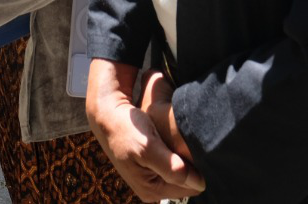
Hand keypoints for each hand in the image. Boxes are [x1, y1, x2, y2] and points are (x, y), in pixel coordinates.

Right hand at [86, 61, 204, 200]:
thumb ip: (172, 168)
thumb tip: (199, 184)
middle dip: (191, 165)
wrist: (108, 116)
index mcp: (151, 190)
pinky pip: (174, 164)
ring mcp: (152, 178)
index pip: (190, 188)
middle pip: (186, 182)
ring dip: (185, 158)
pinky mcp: (152, 167)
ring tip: (181, 141)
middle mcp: (152, 189)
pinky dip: (178, 153)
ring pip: (182, 172)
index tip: (198, 150)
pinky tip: (175, 141)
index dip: (197, 170)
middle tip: (189, 143)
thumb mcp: (148, 148)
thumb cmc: (126, 129)